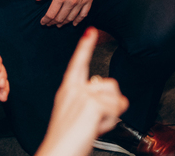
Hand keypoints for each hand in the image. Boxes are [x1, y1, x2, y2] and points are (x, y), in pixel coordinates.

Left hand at [35, 0, 101, 26]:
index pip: (51, 13)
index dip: (45, 20)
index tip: (43, 22)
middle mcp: (71, 1)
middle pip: (60, 18)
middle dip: (52, 23)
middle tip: (49, 24)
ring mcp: (81, 2)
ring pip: (70, 18)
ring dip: (63, 23)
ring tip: (59, 24)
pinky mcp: (89, 1)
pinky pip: (83, 15)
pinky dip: (78, 21)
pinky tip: (74, 23)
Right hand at [39, 28, 127, 155]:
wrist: (57, 153)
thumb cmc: (67, 140)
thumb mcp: (80, 116)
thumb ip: (94, 101)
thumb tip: (115, 95)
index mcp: (68, 91)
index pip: (78, 64)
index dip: (85, 46)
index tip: (91, 30)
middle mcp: (74, 90)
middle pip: (110, 84)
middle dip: (111, 104)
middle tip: (94, 123)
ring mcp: (83, 95)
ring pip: (117, 97)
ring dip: (112, 115)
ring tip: (93, 126)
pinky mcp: (93, 104)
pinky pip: (117, 109)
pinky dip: (111, 122)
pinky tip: (95, 129)